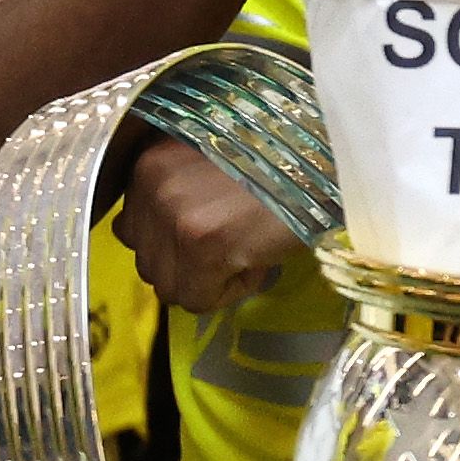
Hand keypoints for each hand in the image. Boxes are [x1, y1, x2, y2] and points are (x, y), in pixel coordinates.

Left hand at [118, 137, 302, 312]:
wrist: (328, 160)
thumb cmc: (282, 161)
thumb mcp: (214, 163)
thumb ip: (180, 192)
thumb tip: (170, 249)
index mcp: (149, 160)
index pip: (131, 232)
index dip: (173, 244)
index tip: (212, 233)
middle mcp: (150, 183)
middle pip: (146, 264)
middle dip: (187, 266)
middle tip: (234, 245)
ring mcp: (172, 215)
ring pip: (168, 287)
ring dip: (208, 281)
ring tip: (247, 250)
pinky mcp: (201, 245)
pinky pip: (197, 300)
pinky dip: (229, 292)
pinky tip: (257, 261)